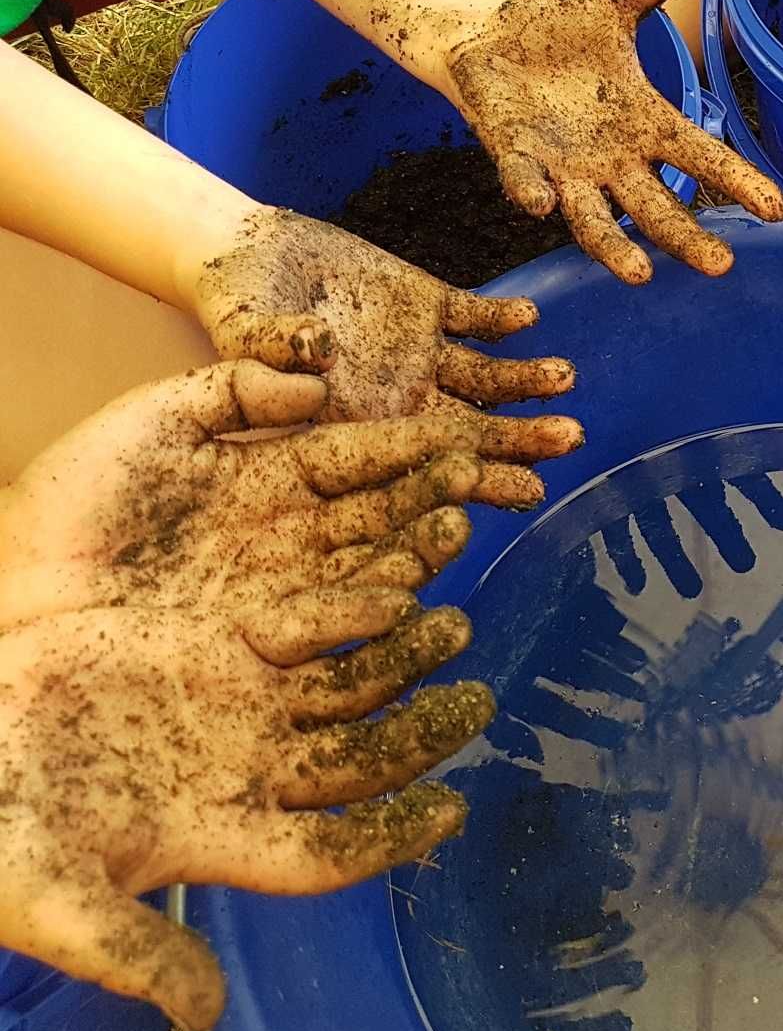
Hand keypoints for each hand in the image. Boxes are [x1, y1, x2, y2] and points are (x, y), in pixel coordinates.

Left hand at [0, 362, 519, 627]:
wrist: (14, 583)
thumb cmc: (72, 497)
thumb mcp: (155, 417)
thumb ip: (238, 388)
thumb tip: (321, 384)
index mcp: (271, 474)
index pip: (358, 453)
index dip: (410, 444)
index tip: (461, 430)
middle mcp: (291, 532)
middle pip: (381, 509)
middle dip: (437, 492)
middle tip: (488, 472)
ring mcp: (281, 589)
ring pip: (371, 564)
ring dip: (424, 546)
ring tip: (465, 524)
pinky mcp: (265, 646)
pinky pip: (333, 625)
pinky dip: (377, 610)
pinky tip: (412, 595)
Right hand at [0, 597, 488, 1030]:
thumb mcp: (45, 900)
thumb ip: (129, 949)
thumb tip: (202, 1016)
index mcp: (224, 841)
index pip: (332, 850)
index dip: (390, 836)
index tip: (450, 810)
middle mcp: (251, 775)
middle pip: (359, 759)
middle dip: (421, 732)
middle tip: (480, 701)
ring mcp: (238, 708)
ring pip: (347, 685)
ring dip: (403, 659)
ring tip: (457, 625)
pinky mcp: (214, 647)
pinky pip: (302, 627)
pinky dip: (345, 611)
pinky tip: (392, 588)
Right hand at [191, 208, 582, 454]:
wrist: (246, 254)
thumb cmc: (233, 312)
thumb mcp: (241, 335)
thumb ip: (274, 351)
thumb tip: (315, 353)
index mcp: (360, 423)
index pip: (425, 461)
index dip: (474, 478)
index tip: (525, 490)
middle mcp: (402, 396)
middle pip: (471, 426)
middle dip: (520, 436)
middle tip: (570, 442)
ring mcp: (420, 353)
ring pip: (486, 376)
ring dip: (526, 378)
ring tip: (564, 378)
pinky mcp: (428, 304)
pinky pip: (475, 315)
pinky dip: (501, 316)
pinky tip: (529, 317)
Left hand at [446, 0, 782, 283]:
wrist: (488, 35)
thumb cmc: (557, 24)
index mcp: (645, 119)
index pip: (699, 156)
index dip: (737, 180)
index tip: (775, 210)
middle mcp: (613, 157)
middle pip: (658, 207)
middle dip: (688, 237)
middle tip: (722, 265)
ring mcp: (566, 167)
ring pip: (598, 220)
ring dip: (618, 248)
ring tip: (641, 275)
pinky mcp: (518, 160)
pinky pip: (528, 184)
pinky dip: (534, 193)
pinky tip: (542, 205)